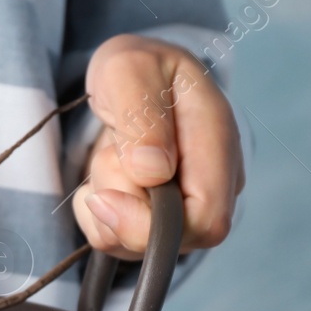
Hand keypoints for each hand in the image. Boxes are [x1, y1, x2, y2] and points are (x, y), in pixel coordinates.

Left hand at [71, 34, 243, 258]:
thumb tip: (153, 173)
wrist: (130, 80)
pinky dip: (94, 209)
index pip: (206, 220)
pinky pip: (111, 238)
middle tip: (110, 152)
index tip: (105, 197)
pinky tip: (108, 170)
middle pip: (168, 238)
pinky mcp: (154, 221)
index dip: (153, 225)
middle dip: (120, 204)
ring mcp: (186, 206)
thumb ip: (142, 117)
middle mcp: (211, 184)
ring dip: (104, 198)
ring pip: (131, 241)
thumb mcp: (129, 70)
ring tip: (114, 150)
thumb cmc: (136, 69)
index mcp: (216, 143)